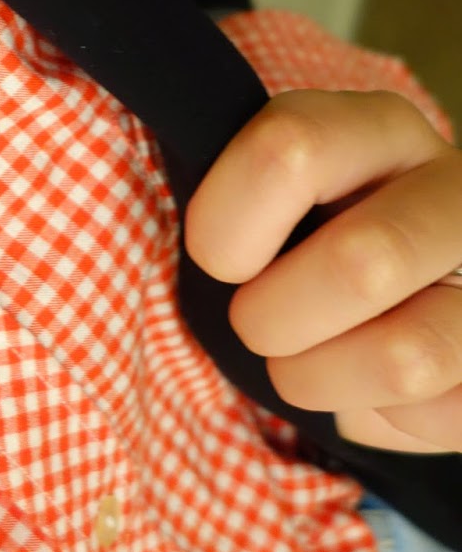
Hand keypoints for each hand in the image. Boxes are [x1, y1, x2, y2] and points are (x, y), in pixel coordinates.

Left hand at [185, 90, 461, 452]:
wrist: (411, 281)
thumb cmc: (305, 236)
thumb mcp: (264, 188)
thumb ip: (223, 188)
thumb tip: (124, 221)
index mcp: (376, 130)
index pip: (292, 148)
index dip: (231, 223)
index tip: (216, 256)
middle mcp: (454, 189)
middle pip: (361, 265)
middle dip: (278, 320)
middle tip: (256, 323)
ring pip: (404, 357)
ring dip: (322, 380)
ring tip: (304, 364)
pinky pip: (439, 414)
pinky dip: (380, 420)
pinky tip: (369, 387)